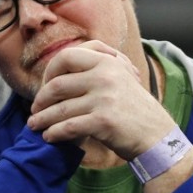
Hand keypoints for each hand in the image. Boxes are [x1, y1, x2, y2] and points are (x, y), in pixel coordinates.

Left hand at [27, 41, 172, 158]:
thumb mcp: (123, 78)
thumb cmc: (135, 109)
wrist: (157, 135)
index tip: (48, 84)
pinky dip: (54, 133)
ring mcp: (105, 99)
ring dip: (42, 119)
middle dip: (41, 99)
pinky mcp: (103, 122)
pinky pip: (68, 127)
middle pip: (58, 84)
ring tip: (35, 125)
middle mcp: (106, 76)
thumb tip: (65, 66)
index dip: (50, 70)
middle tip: (36, 109)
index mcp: (109, 62)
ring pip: (60, 108)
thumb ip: (99, 67)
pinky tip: (50, 137)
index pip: (67, 56)